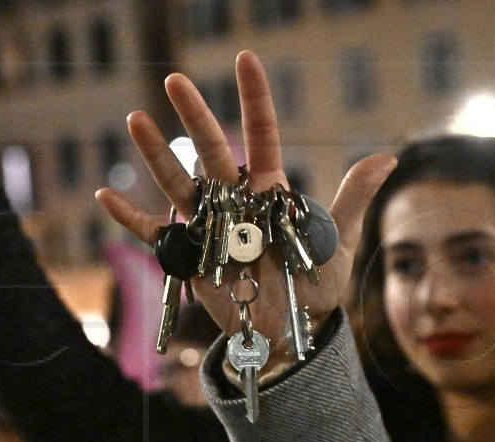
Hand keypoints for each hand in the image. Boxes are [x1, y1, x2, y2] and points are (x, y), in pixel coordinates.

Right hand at [97, 50, 396, 358]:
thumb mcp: (339, 241)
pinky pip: (154, 235)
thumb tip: (389, 155)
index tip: (246, 58)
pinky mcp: (189, 256)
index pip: (261, 134)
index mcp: (271, 191)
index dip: (254, 97)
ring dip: (157, 155)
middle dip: (196, 116)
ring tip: (137, 120)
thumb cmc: (316, 285)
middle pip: (212, 151)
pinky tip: (106, 196)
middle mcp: (236, 200)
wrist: (290, 330)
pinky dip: (130, 218)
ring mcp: (209, 226)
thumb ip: (354, 197)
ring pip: (179, 183)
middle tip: (176, 80)